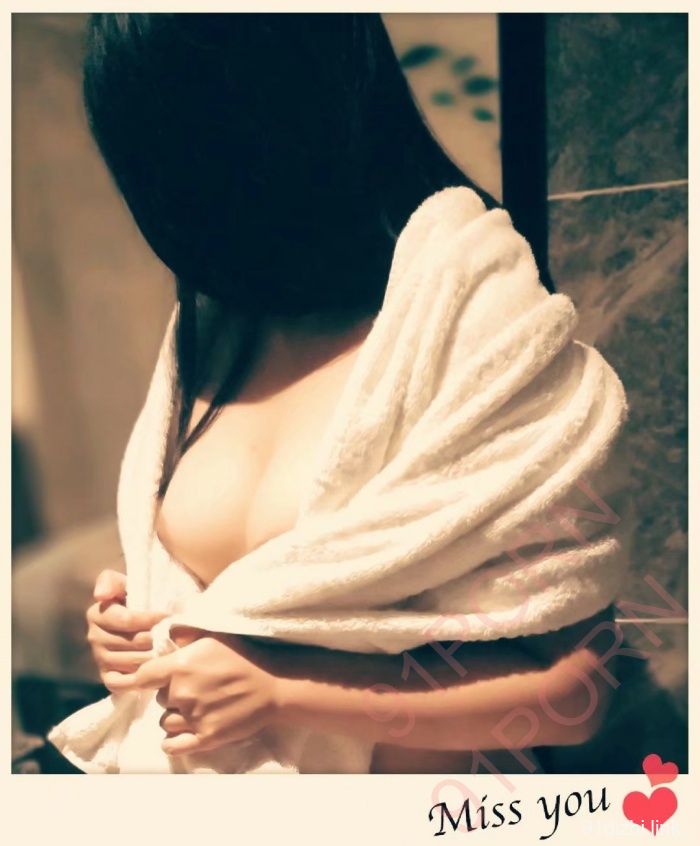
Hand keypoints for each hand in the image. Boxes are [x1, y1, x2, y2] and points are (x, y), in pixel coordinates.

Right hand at [86, 568, 168, 691]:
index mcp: (97, 614)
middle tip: (174, 636)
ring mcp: (100, 659)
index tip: (169, 616)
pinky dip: (137, 680)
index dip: (150, 619)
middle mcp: (95, 638)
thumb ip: (111, 581)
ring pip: (130, 662)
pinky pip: (120, 684)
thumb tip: (100, 595)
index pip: (127, 620)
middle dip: (156, 639)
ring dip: (152, 658)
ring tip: (170, 651)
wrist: (137, 616)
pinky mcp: (106, 676)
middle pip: (132, 642)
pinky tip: (154, 670)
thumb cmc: (132, 598)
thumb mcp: (122, 583)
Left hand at [131, 627, 283, 755]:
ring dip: (176, 716)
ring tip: (196, 708)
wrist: (274, 683)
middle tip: (194, 688)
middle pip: (160, 699)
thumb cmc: (244, 656)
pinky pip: (173, 745)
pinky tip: (180, 734)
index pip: (142, 677)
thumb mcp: (214, 637)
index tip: (149, 679)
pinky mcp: (206, 737)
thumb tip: (165, 636)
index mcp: (180, 666)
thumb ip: (185, 637)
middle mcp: (183, 693)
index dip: (144, 678)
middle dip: (173, 694)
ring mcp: (194, 717)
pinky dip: (172, 742)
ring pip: (166, 722)